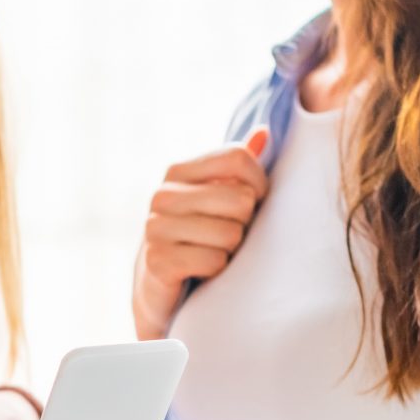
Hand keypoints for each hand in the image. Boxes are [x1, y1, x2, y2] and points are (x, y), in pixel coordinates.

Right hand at [133, 127, 270, 339]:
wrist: (162, 287)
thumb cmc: (200, 236)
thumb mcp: (219, 198)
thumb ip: (238, 168)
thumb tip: (265, 132)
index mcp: (177, 171)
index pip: (237, 158)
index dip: (259, 184)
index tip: (254, 202)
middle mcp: (162, 195)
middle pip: (240, 199)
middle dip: (244, 223)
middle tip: (227, 234)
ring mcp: (155, 228)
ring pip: (230, 234)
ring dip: (231, 250)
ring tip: (213, 251)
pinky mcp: (158, 261)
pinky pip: (214, 260)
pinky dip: (217, 269)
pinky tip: (202, 270)